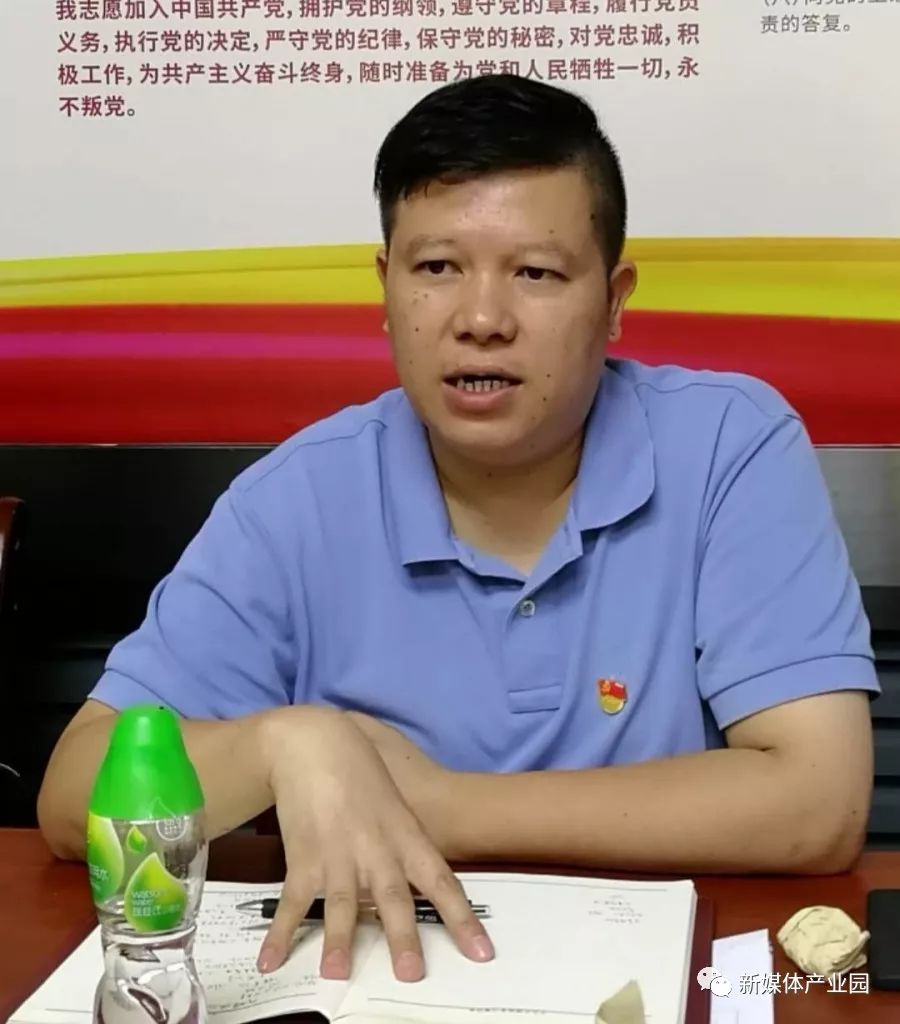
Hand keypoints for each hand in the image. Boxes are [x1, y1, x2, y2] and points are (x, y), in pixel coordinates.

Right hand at [255, 705, 493, 981]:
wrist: (317, 742)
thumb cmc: (362, 769)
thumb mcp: (395, 804)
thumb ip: (404, 844)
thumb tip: (415, 882)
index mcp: (406, 836)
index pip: (442, 881)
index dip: (462, 919)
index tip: (481, 953)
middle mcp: (376, 849)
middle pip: (393, 898)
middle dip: (402, 937)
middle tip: (411, 974)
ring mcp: (339, 853)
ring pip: (344, 902)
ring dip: (340, 939)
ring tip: (337, 972)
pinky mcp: (304, 854)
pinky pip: (295, 901)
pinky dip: (282, 932)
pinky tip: (271, 960)